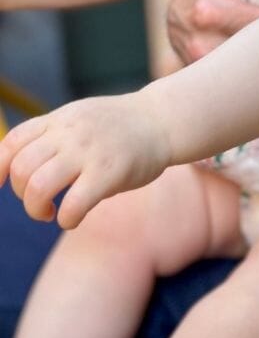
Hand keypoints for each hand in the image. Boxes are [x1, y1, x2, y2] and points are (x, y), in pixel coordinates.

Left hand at [0, 91, 170, 228]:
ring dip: (36, 208)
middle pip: (21, 169)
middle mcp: (71, 132)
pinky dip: (66, 219)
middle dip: (21, 194)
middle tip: (39, 201)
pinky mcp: (110, 172)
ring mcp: (90, 151)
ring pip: (39, 186)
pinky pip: (73, 204)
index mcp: (61, 119)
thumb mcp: (81, 118)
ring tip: (49, 212)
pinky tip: (73, 218)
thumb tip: (16, 167)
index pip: (13, 141)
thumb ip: (53, 135)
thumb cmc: (120, 127)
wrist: (164, 120)